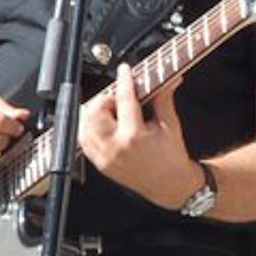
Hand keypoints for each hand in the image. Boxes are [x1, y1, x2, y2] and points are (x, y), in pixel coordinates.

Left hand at [79, 63, 202, 209]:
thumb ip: (164, 98)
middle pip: (95, 112)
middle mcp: (115, 148)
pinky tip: (104, 124)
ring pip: (84, 126)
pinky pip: (84, 141)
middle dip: (106, 99)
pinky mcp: (99, 164)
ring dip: (95, 113)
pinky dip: (89, 128)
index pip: (124, 100)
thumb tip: (169, 78)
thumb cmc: (171, 157)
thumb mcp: (171, 124)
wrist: (169, 184)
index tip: (124, 70)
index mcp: (134, 137)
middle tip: (119, 98)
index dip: (124, 80)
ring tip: (111, 111)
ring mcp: (104, 158)